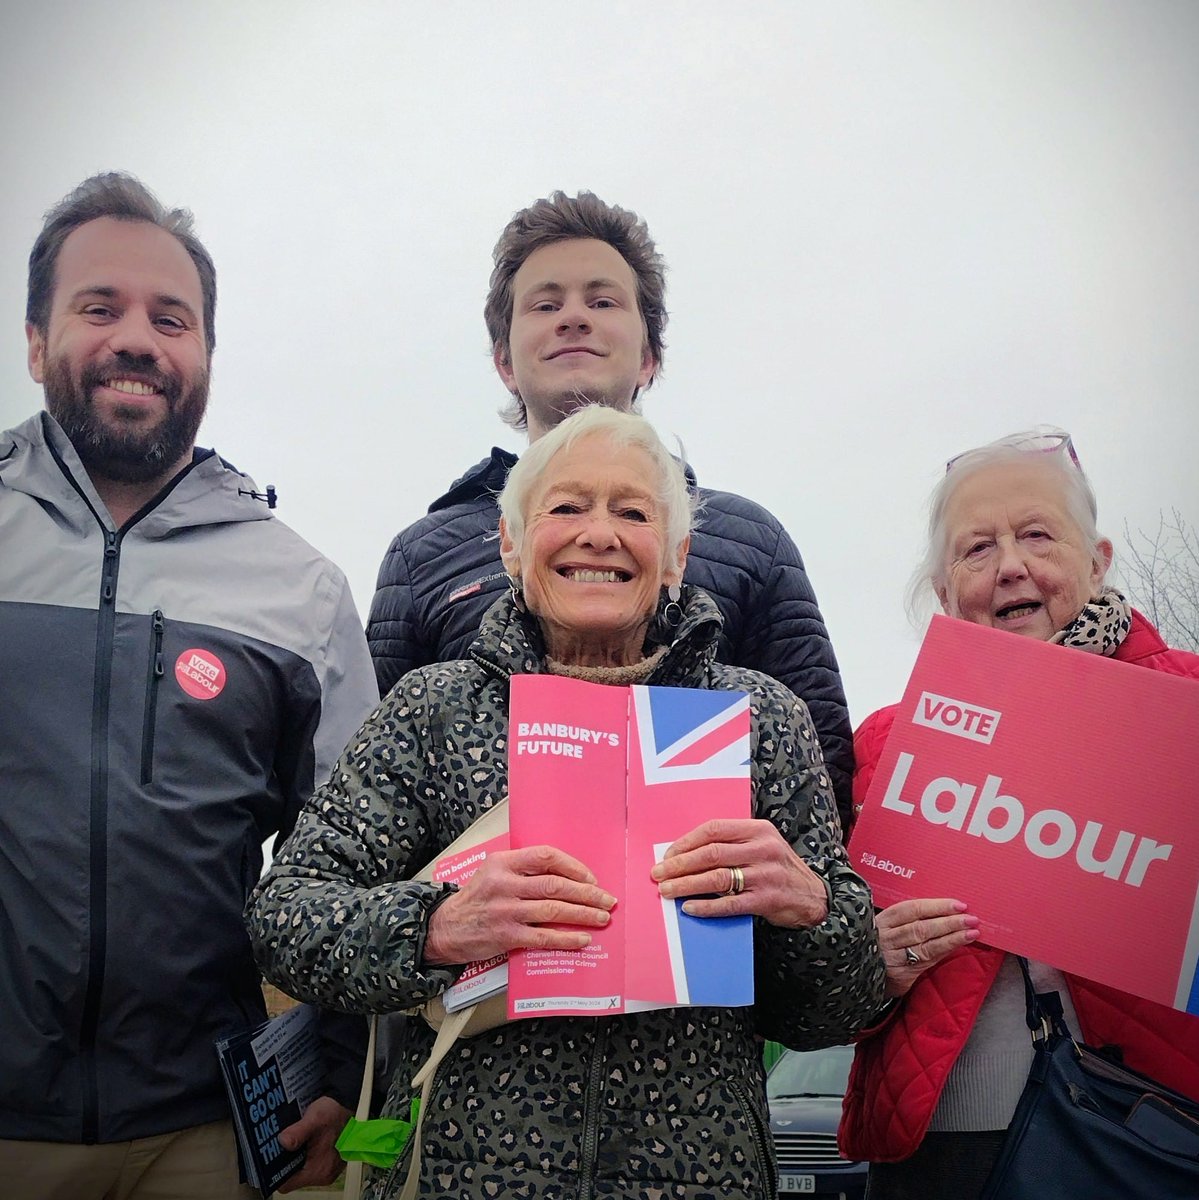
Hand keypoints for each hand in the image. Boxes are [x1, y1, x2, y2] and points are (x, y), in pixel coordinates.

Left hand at [275, 1095, 350, 1191]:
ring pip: (300, 1171)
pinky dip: (302, 1156)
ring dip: (293, 1159)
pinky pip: (308, 1165)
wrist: (349, 1106)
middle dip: (285, 1163)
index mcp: (319, 1170)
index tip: (269, 1160)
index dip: (276, 1174)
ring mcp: (326, 1169)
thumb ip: (298, 1132)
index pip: (287, 1184)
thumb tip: (282, 1142)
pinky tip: (300, 1143)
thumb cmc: (335, 1113)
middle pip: (293, 1178)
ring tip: (289, 1143)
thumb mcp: (315, 1118)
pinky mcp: (327, 1163)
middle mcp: (324, 1174)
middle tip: (277, 1148)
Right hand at [423, 846, 616, 965]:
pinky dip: (566, 938)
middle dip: (586, 893)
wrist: (446, 928)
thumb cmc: (477, 898)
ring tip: (601, 918)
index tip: (590, 877)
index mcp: (503, 863)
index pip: (545, 856)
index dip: (573, 866)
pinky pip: (544, 936)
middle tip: (606, 899)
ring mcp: (506, 911)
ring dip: (582, 914)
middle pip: (555, 885)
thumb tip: (567, 876)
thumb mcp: (493, 871)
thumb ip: (523, 869)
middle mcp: (504, 884)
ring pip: (553, 910)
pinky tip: (582, 939)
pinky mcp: (506, 936)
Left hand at [650, 818, 827, 928]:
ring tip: (666, 890)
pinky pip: (730, 904)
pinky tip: (690, 908)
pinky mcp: (766, 900)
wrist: (812, 896)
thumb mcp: (761, 844)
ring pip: (717, 877)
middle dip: (680, 864)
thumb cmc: (777, 868)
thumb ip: (731, 844)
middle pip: (711, 853)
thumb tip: (685, 853)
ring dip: (687, 884)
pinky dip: (707, 906)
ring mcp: (765, 875)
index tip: (668, 854)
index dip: (686, 842)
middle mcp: (762, 849)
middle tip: (658, 874)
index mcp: (758, 829)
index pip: (714, 829)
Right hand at [876, 897, 980, 997]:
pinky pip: (927, 961)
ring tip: (972, 932)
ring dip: (952, 938)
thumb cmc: (883, 943)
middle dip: (949, 922)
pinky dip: (944, 951)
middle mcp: (887, 938)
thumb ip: (909, 918)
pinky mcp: (901, 974)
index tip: (958, 904)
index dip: (937, 906)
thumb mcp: (888, 926)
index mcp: (883, 920)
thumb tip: (945, 908)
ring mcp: (893, 957)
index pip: (912, 909)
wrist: (864, 973)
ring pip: (926, 946)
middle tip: (971, 919)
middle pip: (921, 928)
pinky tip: (958, 945)